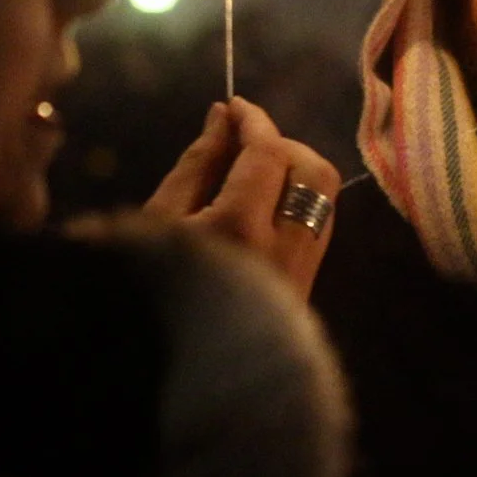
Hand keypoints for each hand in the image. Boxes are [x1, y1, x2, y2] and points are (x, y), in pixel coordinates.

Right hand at [146, 97, 341, 299]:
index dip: (253, 121)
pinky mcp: (309, 284)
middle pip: (313, 168)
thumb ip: (195, 164)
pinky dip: (298, 199)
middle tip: (243, 145)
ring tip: (252, 175)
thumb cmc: (151, 286)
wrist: (184, 368)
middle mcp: (284, 248)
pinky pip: (319, 221)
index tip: (234, 107)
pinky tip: (262, 207)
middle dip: (282, 143)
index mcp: (239, 229)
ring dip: (295, 170)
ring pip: (325, 194)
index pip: (267, 152)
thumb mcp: (159, 221)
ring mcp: (303, 269)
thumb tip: (222, 117)